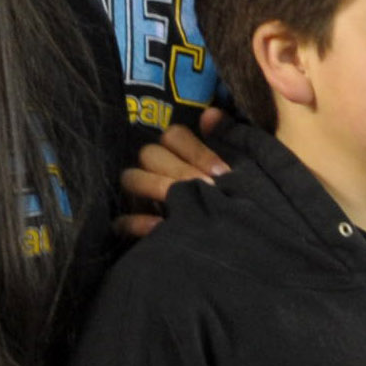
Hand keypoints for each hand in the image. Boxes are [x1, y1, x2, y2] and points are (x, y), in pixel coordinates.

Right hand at [117, 105, 228, 239]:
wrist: (241, 250)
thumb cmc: (240, 204)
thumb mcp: (243, 170)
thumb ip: (228, 140)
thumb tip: (211, 115)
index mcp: (183, 155)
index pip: (174, 136)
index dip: (195, 150)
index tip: (221, 172)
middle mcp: (159, 171)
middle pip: (151, 153)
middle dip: (179, 169)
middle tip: (206, 188)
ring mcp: (143, 198)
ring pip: (132, 177)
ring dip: (156, 185)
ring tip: (181, 200)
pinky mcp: (135, 228)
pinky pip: (123, 220)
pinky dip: (138, 221)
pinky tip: (161, 226)